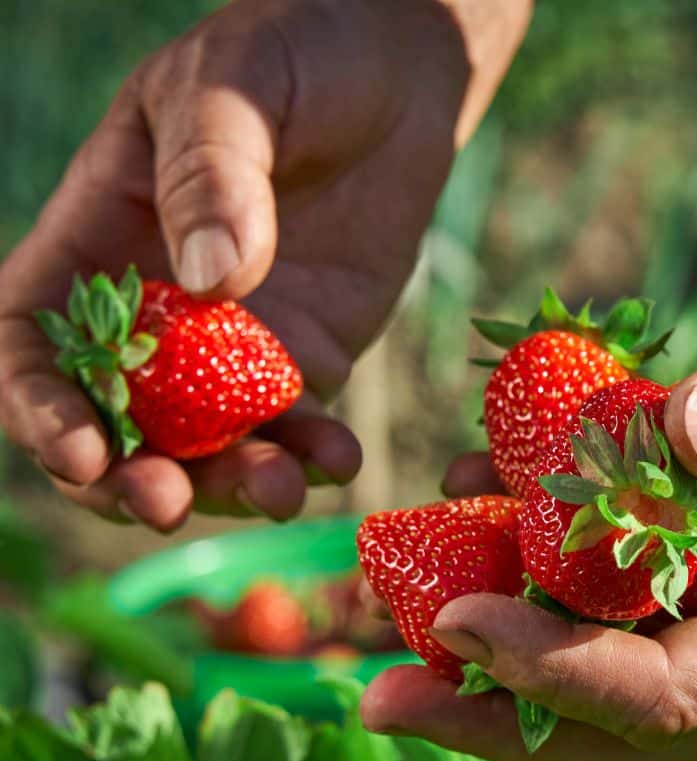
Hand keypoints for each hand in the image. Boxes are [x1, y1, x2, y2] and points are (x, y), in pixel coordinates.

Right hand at [0, 0, 527, 530]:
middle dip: (132, 475)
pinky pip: (299, 423)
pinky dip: (311, 454)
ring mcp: (235, 340)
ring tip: (278, 492)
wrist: (394, 69)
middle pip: (117, 418)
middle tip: (170, 505)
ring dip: (230, 481)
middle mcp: (157, 306)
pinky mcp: (310, 351)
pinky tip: (337, 461)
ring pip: (209, 440)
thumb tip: (211, 283)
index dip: (43, 407)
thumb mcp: (231, 88)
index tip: (84, 456)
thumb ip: (211, 176)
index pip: (33, 340)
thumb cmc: (292, 52)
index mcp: (98, 239)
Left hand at [360, 333, 696, 760]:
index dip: (557, 675)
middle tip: (378, 689)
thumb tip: (682, 428)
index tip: (455, 625)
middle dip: (496, 710)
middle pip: (612, 722)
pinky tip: (486, 487)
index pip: (669, 700)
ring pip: (604, 654)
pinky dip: (549, 547)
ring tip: (403, 588)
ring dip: (504, 629)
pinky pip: (623, 576)